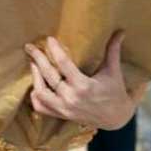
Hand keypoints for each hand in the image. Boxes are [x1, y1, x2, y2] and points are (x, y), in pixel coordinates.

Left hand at [24, 31, 142, 130]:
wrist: (116, 118)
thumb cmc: (115, 92)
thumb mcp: (113, 71)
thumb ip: (113, 50)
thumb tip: (120, 31)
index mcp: (83, 86)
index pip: (64, 64)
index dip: (55, 50)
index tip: (49, 39)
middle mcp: (71, 98)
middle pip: (48, 76)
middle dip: (38, 59)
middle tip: (30, 47)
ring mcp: (65, 109)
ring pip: (40, 93)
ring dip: (35, 77)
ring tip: (33, 64)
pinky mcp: (62, 116)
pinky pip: (41, 108)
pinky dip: (36, 97)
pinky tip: (36, 85)